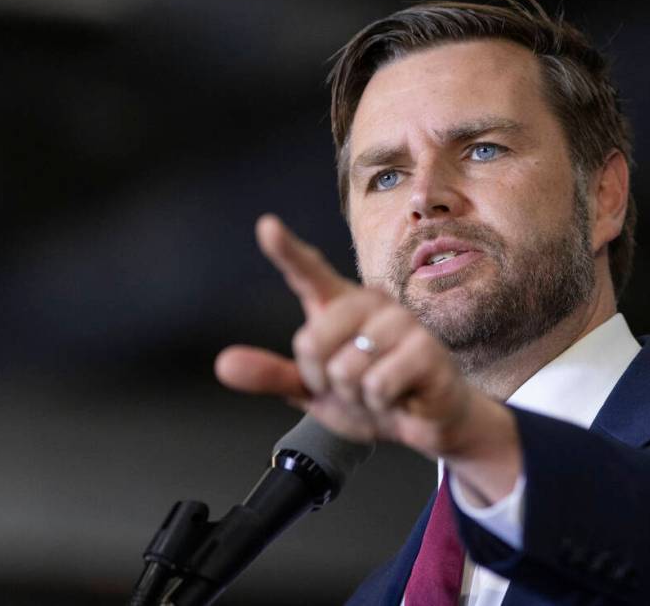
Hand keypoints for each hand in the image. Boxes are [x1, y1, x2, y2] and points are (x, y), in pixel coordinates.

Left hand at [215, 215, 519, 494]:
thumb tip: (223, 364)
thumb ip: (272, 375)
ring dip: (356, 396)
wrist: (425, 422)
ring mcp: (401, 323)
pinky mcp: (426, 350)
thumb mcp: (314, 391)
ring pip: (345, 369)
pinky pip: (377, 385)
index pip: (308, 274)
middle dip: (322, 379)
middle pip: (310, 341)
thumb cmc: (371, 394)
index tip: (266, 226)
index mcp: (340, 305)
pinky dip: (382, 404)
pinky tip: (401, 396)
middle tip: (350, 385)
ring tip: (380, 391)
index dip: (285, 250)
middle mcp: (370, 303)